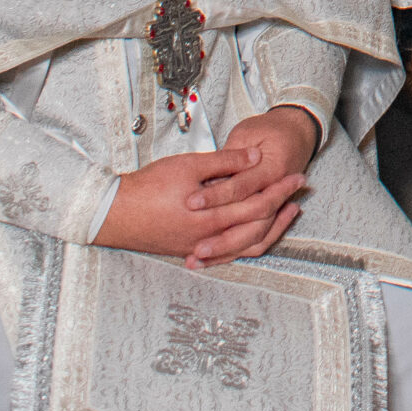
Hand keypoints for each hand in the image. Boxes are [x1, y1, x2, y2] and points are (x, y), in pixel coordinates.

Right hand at [94, 105, 315, 265]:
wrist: (113, 214)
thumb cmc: (147, 188)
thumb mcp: (188, 166)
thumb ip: (225, 162)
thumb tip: (255, 157)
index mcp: (212, 218)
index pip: (258, 205)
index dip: (280, 190)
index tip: (297, 178)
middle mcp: (210, 240)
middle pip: (257, 226)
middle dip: (281, 207)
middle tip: (298, 192)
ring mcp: (200, 249)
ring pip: (246, 246)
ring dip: (269, 228)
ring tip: (284, 213)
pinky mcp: (190, 251)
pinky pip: (229, 253)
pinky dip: (247, 243)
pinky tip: (253, 233)